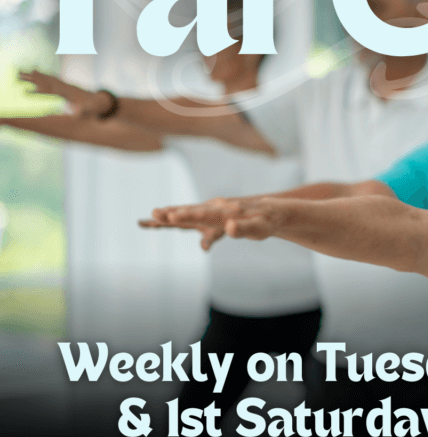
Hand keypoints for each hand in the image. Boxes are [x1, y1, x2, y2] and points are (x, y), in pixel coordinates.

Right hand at [18, 70, 112, 117]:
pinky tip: (33, 74)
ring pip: (48, 79)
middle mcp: (66, 87)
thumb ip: (83, 111)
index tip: (30, 90)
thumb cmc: (95, 107)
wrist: (101, 101)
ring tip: (21, 73)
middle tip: (19, 75)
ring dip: (35, 76)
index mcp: (70, 93)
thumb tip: (77, 115)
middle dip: (34, 78)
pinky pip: (50, 81)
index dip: (42, 90)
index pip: (53, 90)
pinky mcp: (64, 87)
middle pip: (48, 81)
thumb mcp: (90, 110)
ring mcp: (65, 86)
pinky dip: (41, 77)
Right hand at [140, 196, 283, 247]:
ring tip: (146, 220)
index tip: (171, 215)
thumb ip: (244, 228)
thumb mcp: (259, 228)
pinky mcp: (211, 216)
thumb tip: (229, 227)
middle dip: (169, 214)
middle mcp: (215, 208)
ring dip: (167, 216)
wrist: (271, 211)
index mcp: (225, 212)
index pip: (203, 214)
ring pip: (186, 213)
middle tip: (151, 215)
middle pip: (189, 212)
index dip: (187, 215)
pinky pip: (190, 218)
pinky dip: (175, 218)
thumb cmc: (267, 221)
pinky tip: (162, 220)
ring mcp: (211, 211)